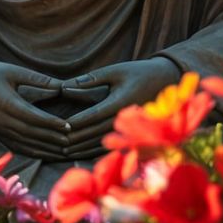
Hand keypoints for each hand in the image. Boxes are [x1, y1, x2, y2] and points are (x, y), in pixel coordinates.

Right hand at [0, 56, 71, 159]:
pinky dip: (36, 151)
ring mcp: (0, 130)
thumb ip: (37, 79)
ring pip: (27, 144)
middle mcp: (3, 121)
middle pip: (32, 134)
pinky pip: (20, 147)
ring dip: (48, 148)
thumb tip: (62, 85)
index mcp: (6, 104)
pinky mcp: (0, 133)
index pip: (33, 118)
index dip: (52, 123)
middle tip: (74, 140)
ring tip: (67, 149)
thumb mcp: (13, 71)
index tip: (69, 125)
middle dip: (54, 138)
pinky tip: (49, 153)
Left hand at [60, 57, 179, 159]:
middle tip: (56, 141)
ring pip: (101, 141)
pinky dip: (94, 149)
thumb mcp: (115, 71)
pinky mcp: (131, 133)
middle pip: (95, 132)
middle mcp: (124, 118)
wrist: (166, 81)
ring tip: (64, 150)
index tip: (61, 125)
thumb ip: (91, 79)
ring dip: (82, 147)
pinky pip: (110, 144)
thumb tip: (66, 86)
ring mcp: (129, 127)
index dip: (77, 121)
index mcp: (120, 101)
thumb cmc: (138, 72)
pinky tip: (81, 152)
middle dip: (75, 137)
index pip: (94, 114)